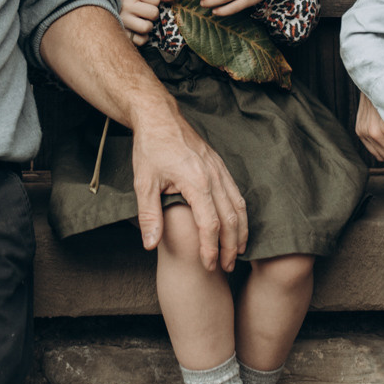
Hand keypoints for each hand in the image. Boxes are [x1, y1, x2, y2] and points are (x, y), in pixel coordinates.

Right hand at [120, 0, 176, 45]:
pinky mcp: (122, 34)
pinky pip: (142, 40)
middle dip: (151, 15)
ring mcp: (122, 21)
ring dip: (146, 27)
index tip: (143, 3)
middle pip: (154, 13)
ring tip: (138, 22)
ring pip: (148, 27)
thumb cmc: (127, 2)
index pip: (157, 0)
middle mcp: (126, 5)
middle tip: (141, 14)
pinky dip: (141, 38)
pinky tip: (134, 31)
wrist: (103, 11)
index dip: (153, 2)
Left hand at [130, 108, 248, 270]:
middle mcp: (214, 176)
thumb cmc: (150, 148)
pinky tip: (237, 226)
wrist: (160, 117)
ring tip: (238, 252)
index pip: (210, 224)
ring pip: (239, 207)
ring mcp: (220, 170)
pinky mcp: (220, 166)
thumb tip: (150, 245)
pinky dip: (240, 214)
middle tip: (227, 267)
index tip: (209, 265)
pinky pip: (237, 194)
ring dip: (240, 232)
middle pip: (230, 219)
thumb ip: (149, 215)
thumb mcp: (144, 183)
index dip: (210, 248)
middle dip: (231, 246)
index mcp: (196, 182)